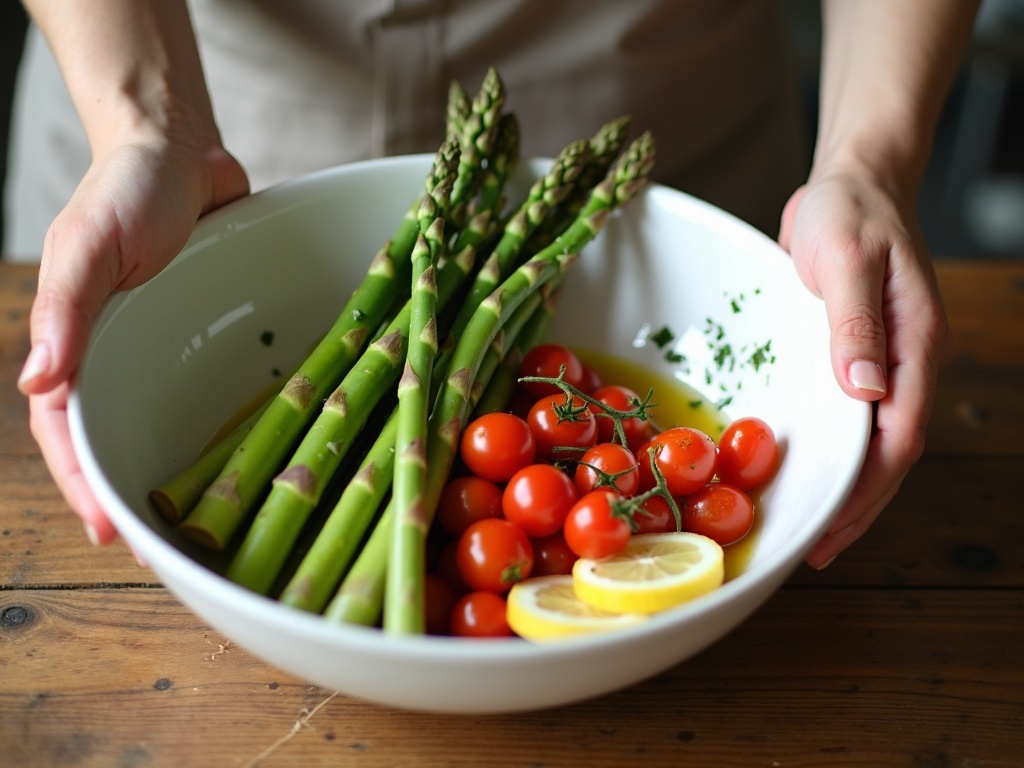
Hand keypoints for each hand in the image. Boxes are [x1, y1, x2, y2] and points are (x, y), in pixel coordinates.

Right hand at [17, 135, 248, 544]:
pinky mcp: (208, 334)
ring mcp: (165, 349)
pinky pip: (211, 388)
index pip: (68, 431)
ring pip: (165, 423)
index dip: (84, 484)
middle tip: (166, 547)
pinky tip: (251, 454)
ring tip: (206, 519)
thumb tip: (40, 378)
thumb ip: (65, 307)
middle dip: (134, 494)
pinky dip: (221, 424)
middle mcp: (119, 355)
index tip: (110, 532)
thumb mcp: (89, 243)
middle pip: (119, 439)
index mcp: (77, 342)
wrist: (183, 150)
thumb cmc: (127, 191)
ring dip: (178, 470)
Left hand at [779, 168, 950, 568]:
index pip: (901, 431)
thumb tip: (866, 391)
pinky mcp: (862, 355)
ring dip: (852, 486)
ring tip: (817, 529)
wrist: (852, 182)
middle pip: (893, 449)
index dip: (870, 485)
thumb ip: (855, 324)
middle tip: (820, 548)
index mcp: (918, 340)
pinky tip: (816, 473)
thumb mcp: (846, 259)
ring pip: (876, 439)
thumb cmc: (849, 211)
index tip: (836, 523)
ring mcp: (889, 360)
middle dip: (861, 504)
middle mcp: (910, 358)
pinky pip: (856, 416)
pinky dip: (839, 452)